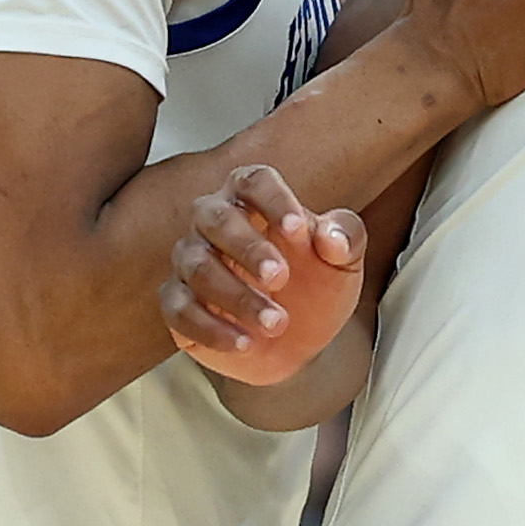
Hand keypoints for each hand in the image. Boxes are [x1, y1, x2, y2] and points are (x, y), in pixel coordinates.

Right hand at [162, 165, 365, 385]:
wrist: (299, 344)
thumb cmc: (316, 286)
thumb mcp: (344, 263)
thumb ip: (346, 238)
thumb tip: (332, 236)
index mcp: (253, 199)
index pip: (254, 182)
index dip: (273, 201)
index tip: (298, 230)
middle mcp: (214, 223)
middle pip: (216, 218)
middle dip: (247, 248)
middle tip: (280, 278)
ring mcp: (191, 262)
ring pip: (197, 267)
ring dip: (237, 297)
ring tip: (276, 323)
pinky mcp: (178, 303)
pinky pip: (179, 309)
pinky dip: (212, 328)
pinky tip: (245, 343)